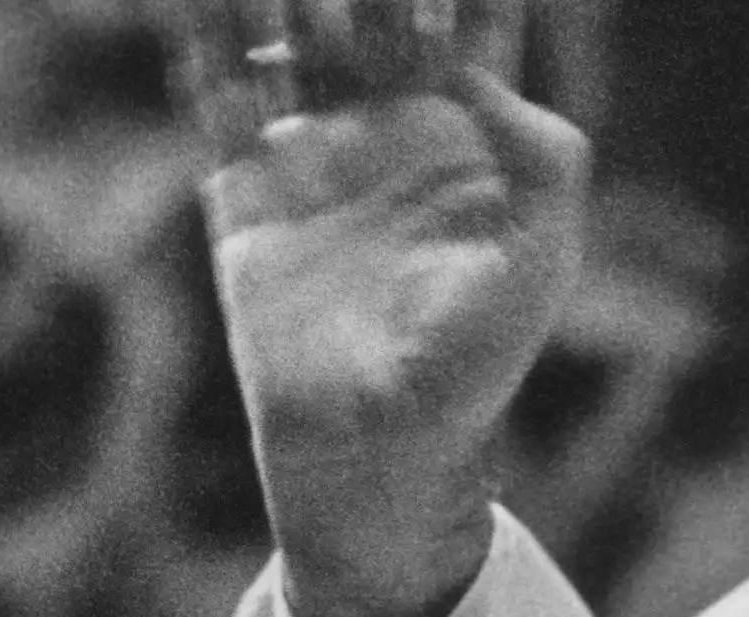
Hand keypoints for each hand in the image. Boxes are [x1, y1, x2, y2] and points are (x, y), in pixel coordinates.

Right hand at [177, 0, 588, 616]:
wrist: (381, 443)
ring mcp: (315, 156)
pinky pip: (220, 98)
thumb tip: (480, 69)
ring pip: (292, 42)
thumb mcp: (542, 261)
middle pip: (373, 18)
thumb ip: (545, 159)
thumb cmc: (477, 362)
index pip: (466, 33)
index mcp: (468, 145)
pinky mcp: (247, 192)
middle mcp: (389, 134)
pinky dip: (203, 39)